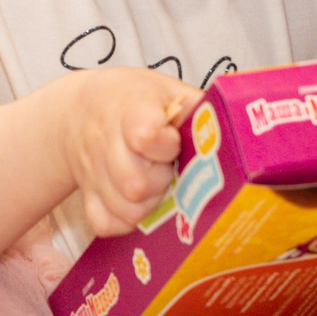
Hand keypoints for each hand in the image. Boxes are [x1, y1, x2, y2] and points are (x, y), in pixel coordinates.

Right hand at [59, 69, 197, 236]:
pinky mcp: (87, 196)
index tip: (172, 140)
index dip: (167, 146)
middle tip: (166, 166)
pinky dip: (126, 221)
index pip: (146, 135)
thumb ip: (197, 109)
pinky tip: (137, 201)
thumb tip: (234, 133)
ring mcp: (93, 173)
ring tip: (154, 183)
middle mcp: (105, 142)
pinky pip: (106, 224)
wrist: (82, 108)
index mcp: (130, 111)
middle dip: (162, 181)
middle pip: (137, 185)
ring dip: (149, 204)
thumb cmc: (136, 101)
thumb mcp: (166, 90)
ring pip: (127, 211)